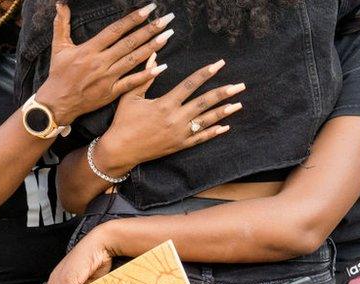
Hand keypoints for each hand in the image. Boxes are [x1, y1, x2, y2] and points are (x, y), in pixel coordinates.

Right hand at [35, 2, 174, 124]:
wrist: (57, 103)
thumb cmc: (58, 74)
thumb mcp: (58, 47)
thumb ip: (61, 24)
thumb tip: (60, 3)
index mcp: (89, 49)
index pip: (115, 30)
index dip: (133, 19)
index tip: (148, 9)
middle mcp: (101, 62)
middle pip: (129, 43)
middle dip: (149, 30)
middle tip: (166, 19)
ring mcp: (108, 78)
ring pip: (134, 60)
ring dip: (152, 47)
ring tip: (167, 36)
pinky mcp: (112, 92)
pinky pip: (132, 83)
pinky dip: (147, 75)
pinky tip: (161, 66)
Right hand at [91, 57, 244, 176]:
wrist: (120, 150)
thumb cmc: (123, 122)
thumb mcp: (130, 97)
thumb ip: (145, 77)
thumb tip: (153, 56)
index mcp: (165, 104)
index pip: (190, 84)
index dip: (206, 73)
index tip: (219, 65)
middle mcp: (176, 119)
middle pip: (205, 102)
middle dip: (223, 93)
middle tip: (240, 86)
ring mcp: (179, 134)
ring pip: (206, 120)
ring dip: (224, 111)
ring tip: (238, 103)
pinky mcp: (179, 146)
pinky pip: (200, 138)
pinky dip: (213, 132)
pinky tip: (225, 126)